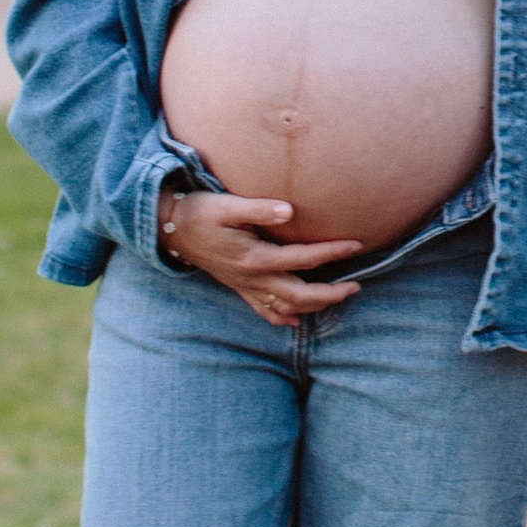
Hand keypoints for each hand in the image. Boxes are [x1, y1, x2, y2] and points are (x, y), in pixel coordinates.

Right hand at [161, 192, 363, 329]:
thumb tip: (290, 210)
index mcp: (255, 257)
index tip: (357, 244)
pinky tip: (296, 321)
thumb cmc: (200, 213)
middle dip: (331, 294)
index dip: (332, 251)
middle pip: (300, 294)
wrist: (170, 230)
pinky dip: (282, 318)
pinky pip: (263, 311)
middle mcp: (253, 277)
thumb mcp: (227, 205)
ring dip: (313, 306)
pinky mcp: (238, 288)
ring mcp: (245, 286)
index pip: (303, 258)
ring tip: (337, 297)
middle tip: (356, 286)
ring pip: (286, 308)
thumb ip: (259, 209)